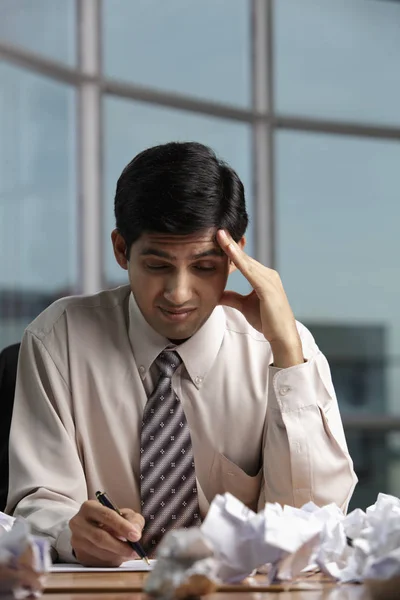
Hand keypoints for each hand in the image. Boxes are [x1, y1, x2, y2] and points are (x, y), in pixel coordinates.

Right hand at [69, 501, 144, 566]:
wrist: (94, 528)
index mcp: (89, 507)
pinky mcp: (79, 555)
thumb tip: (136, 532)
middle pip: (100, 537)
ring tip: (130, 553)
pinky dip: (112, 561)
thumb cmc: (112, 520)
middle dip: (120, 546)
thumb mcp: (124, 514)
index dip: (122, 526)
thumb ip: (133, 520)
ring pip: (99, 552)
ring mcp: (77, 541)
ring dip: (118, 555)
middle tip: (135, 551)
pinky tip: (119, 556)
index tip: (136, 536)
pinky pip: (98, 562)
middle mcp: (78, 523)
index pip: (106, 516)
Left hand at [217, 229, 303, 367]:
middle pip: (245, 258)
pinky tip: (230, 253)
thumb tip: (218, 293)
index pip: (244, 261)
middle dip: (231, 243)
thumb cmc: (267, 321)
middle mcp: (268, 275)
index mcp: (263, 278)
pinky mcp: (268, 288)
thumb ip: (232, 298)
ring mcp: (270, 280)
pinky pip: (251, 272)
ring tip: (220, 236)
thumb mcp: (244, 306)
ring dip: (233, 248)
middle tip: (217, 230)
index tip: (219, 238)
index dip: (231, 250)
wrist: (282, 336)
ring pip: (247, 262)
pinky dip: (240, 261)